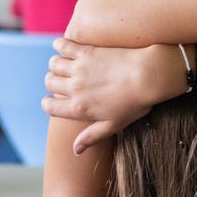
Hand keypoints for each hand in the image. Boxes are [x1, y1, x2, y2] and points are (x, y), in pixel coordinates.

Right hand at [42, 40, 172, 154]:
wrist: (148, 76)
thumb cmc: (134, 103)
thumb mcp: (113, 125)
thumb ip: (91, 137)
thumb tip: (75, 150)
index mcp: (79, 108)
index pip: (49, 107)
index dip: (49, 104)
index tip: (55, 101)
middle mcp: (75, 88)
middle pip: (49, 83)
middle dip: (53, 83)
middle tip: (64, 82)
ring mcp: (79, 68)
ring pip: (53, 64)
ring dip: (56, 65)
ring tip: (65, 65)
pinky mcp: (86, 51)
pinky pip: (62, 45)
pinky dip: (60, 45)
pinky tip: (64, 47)